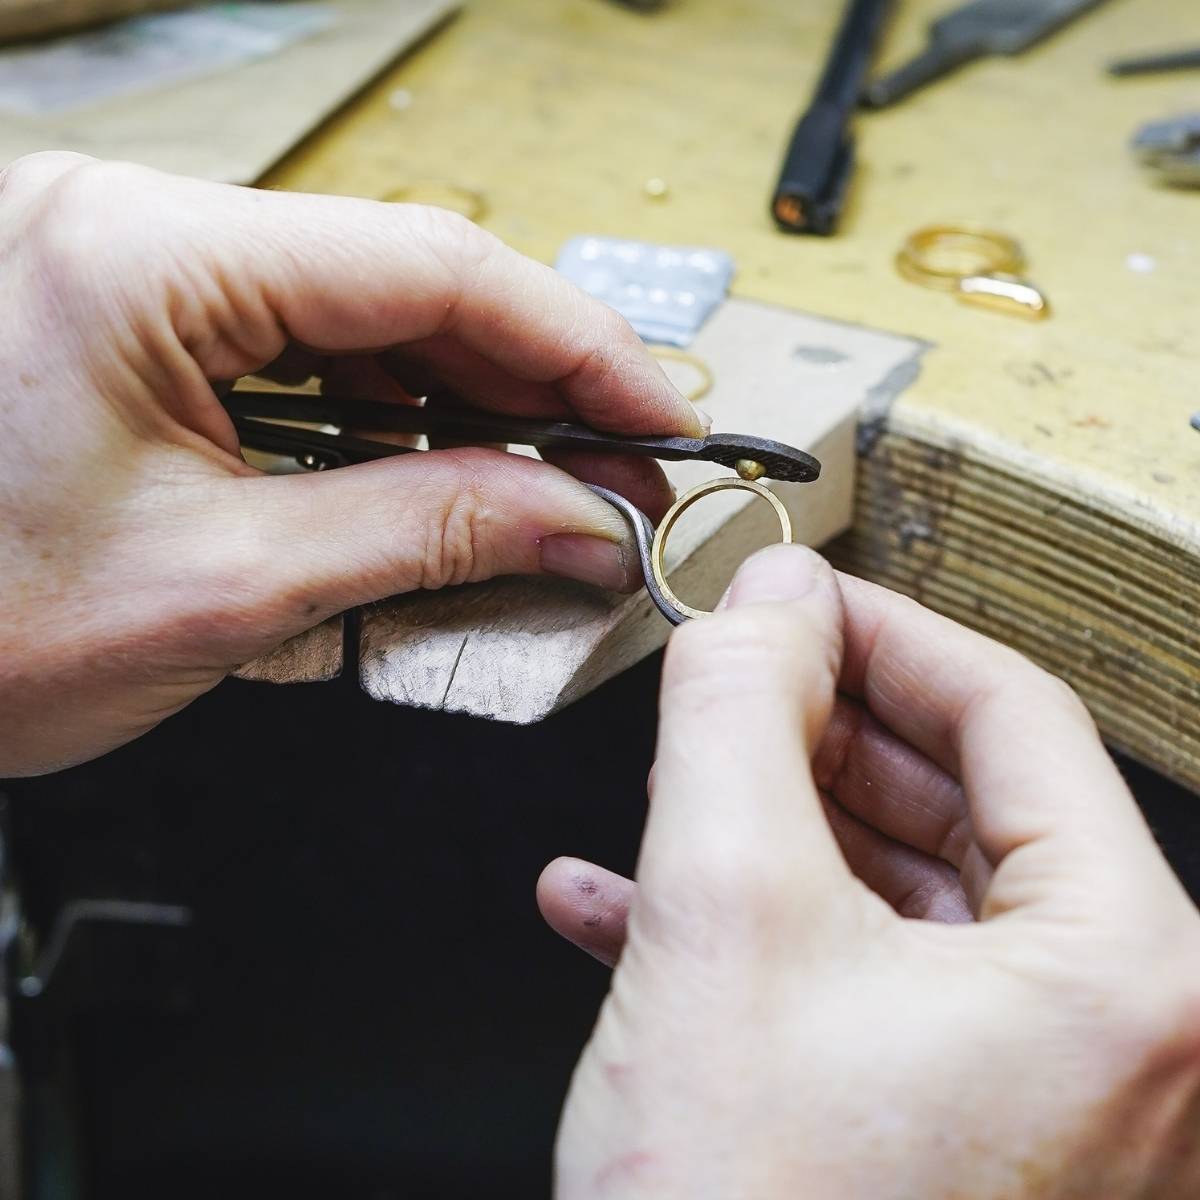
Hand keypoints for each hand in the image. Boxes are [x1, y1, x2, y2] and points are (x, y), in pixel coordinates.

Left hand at [0, 153, 699, 775]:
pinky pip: (307, 350)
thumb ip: (427, 533)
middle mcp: (136, 228)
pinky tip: (453, 474)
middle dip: (535, 384)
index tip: (655, 414)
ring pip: (367, 318)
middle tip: (622, 472)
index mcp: (139, 255)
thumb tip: (577, 518)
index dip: (574, 343)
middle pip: (407, 283)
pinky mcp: (141, 322)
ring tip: (556, 487)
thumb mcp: (228, 588)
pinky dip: (395, 418)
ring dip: (472, 405)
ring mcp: (135, 267)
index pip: (428, 264)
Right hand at [539, 546, 1199, 1197]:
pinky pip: (862, 988)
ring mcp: (1047, 1105)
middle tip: (721, 688)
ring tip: (661, 802)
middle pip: (955, 804)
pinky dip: (756, 937)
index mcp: (1126, 977)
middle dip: (809, 735)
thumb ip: (741, 711)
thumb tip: (765, 597)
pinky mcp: (959, 1142)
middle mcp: (1119, 1045)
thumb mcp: (722, 912)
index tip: (791, 598)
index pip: (1010, 714)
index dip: (879, 631)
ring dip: (765, 836)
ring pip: (897, 897)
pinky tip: (627, 914)